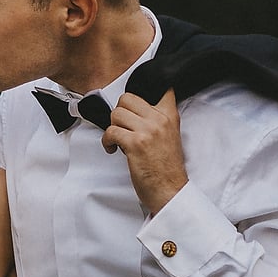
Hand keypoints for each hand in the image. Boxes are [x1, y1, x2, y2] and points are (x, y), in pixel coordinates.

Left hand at [102, 88, 187, 215]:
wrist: (170, 190)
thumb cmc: (167, 168)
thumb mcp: (170, 135)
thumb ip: (158, 119)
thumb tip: (135, 110)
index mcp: (170, 115)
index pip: (161, 87)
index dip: (143, 90)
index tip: (135, 104)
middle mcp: (159, 120)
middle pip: (127, 98)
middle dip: (119, 113)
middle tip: (122, 127)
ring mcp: (147, 131)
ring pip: (116, 114)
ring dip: (112, 128)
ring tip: (117, 140)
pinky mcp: (135, 144)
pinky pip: (110, 131)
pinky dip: (107, 141)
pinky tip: (113, 149)